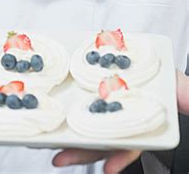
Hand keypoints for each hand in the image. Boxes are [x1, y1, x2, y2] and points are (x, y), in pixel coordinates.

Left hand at [52, 70, 188, 173]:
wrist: (152, 59)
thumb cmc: (165, 75)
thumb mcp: (178, 86)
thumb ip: (185, 96)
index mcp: (138, 120)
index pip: (130, 143)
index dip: (119, 156)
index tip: (108, 168)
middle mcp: (119, 117)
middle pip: (101, 139)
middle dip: (82, 152)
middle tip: (61, 159)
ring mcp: (102, 105)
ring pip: (84, 124)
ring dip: (66, 136)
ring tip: (47, 144)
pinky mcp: (88, 90)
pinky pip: (74, 100)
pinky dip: (63, 108)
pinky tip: (48, 116)